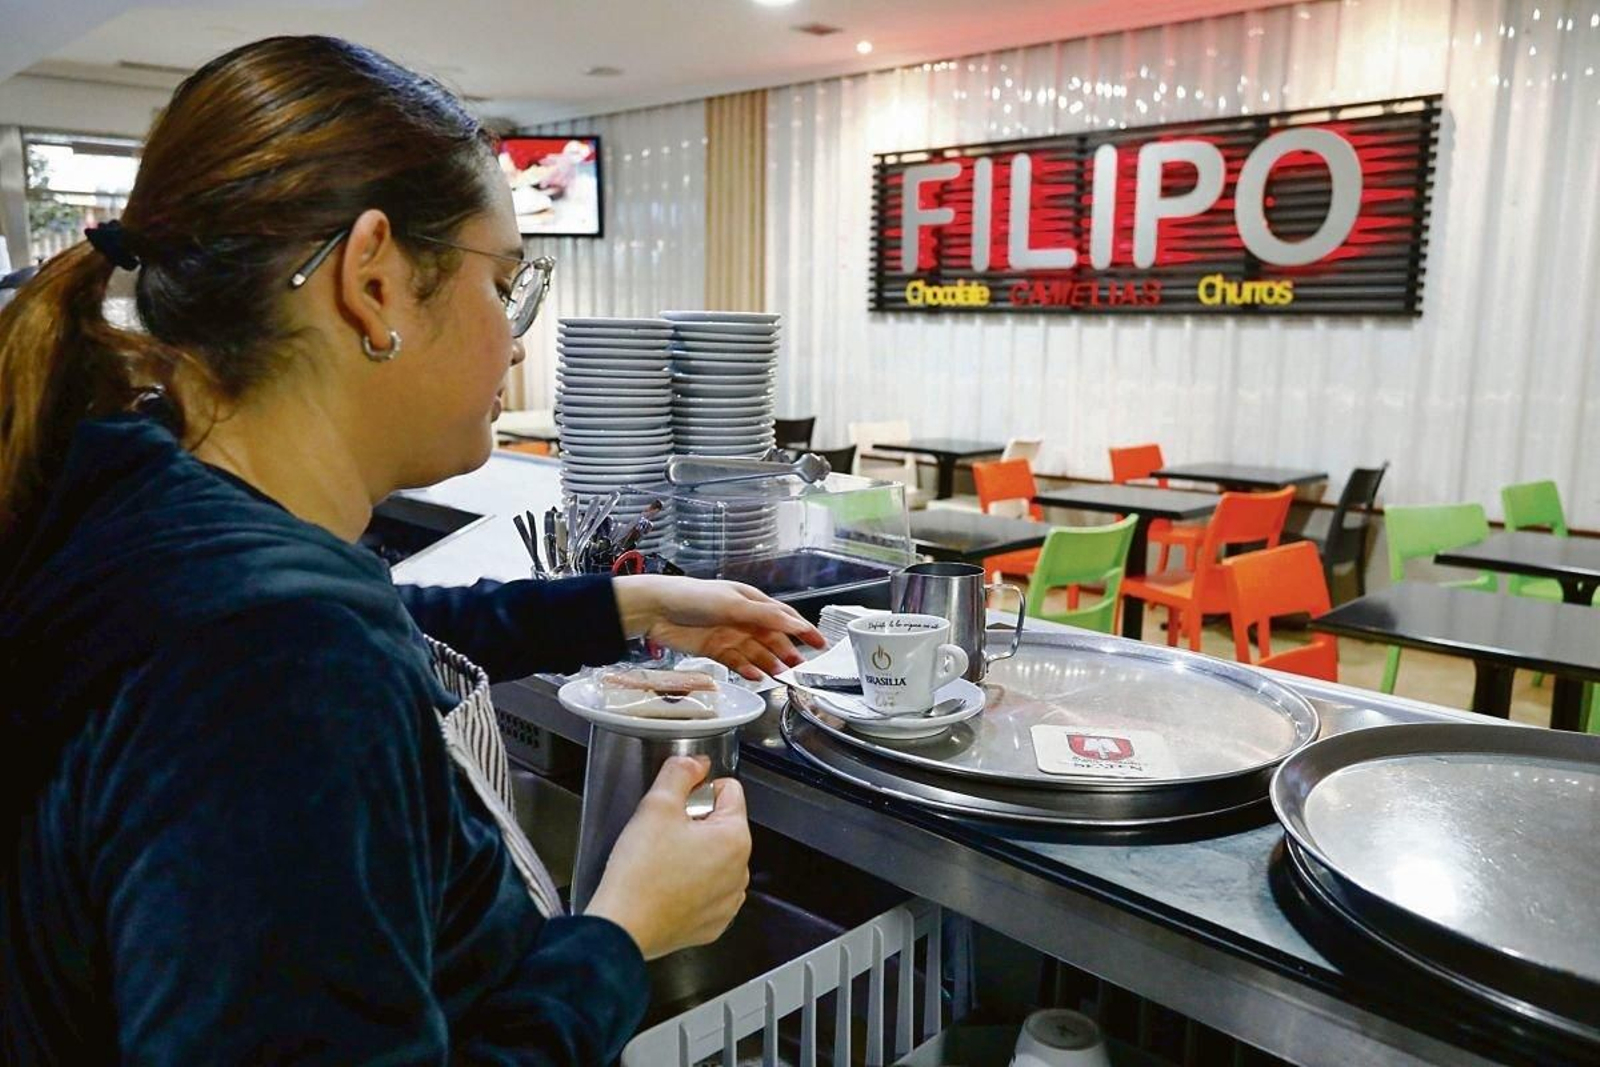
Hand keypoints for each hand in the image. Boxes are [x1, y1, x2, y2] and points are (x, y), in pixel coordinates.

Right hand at [584, 756, 750, 959]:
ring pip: (715, 859)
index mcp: (735, 838)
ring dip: (694, 855)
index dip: (699, 791)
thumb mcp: (656, 805)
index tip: (678, 806)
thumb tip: (695, 763)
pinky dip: (691, 885)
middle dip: (696, 824)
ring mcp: (728, 901)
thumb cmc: (640, 874)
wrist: (623, 926)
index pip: (730, 790)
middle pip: (722, 826)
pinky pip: (708, 891)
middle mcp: (740, 871)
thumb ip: (680, 772)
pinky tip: (666, 885)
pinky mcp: (713, 923)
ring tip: (662, 863)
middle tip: (663, 836)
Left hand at [612, 575, 825, 679]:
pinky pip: (737, 663)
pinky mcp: (716, 650)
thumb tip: (796, 625)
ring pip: (757, 653)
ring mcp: (730, 635)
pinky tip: (756, 677)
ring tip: (781, 677)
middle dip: (788, 653)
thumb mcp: (734, 604)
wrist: (657, 609)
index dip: (803, 630)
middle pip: (772, 639)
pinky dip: (747, 670)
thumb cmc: (693, 596)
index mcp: (752, 602)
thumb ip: (766, 616)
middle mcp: (744, 619)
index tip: (821, 643)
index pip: (784, 617)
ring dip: (770, 664)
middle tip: (801, 670)